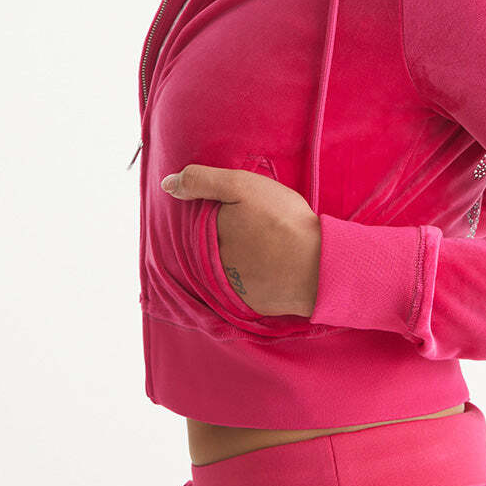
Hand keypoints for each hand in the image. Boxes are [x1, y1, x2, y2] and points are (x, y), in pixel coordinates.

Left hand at [161, 164, 320, 317]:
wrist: (318, 266)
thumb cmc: (281, 221)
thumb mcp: (241, 186)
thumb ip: (202, 181)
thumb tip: (167, 183)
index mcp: (206, 238)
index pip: (200, 222)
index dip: (217, 212)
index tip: (239, 209)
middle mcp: (211, 268)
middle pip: (213, 246)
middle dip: (228, 237)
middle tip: (257, 227)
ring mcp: (231, 288)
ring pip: (228, 267)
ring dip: (240, 258)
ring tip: (264, 245)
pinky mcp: (252, 304)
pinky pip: (247, 286)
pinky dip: (255, 276)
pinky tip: (273, 264)